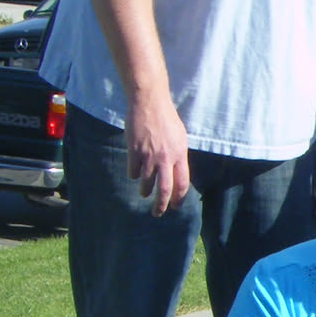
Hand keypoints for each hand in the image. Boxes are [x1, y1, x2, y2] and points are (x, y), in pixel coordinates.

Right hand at [125, 89, 190, 214]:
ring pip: (146, 183)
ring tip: (144, 193)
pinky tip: (134, 175)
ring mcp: (149, 155)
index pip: (182, 183)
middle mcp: (165, 158)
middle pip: (164, 189)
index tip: (175, 206)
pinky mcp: (134, 151)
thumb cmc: (166, 119)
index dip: (179, 198)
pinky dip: (133, 176)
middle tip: (157, 213)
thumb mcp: (180, 137)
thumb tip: (177, 173)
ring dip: (145, 191)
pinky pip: (133, 171)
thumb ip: (179, 156)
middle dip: (161, 205)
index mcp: (179, 154)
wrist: (148, 103)